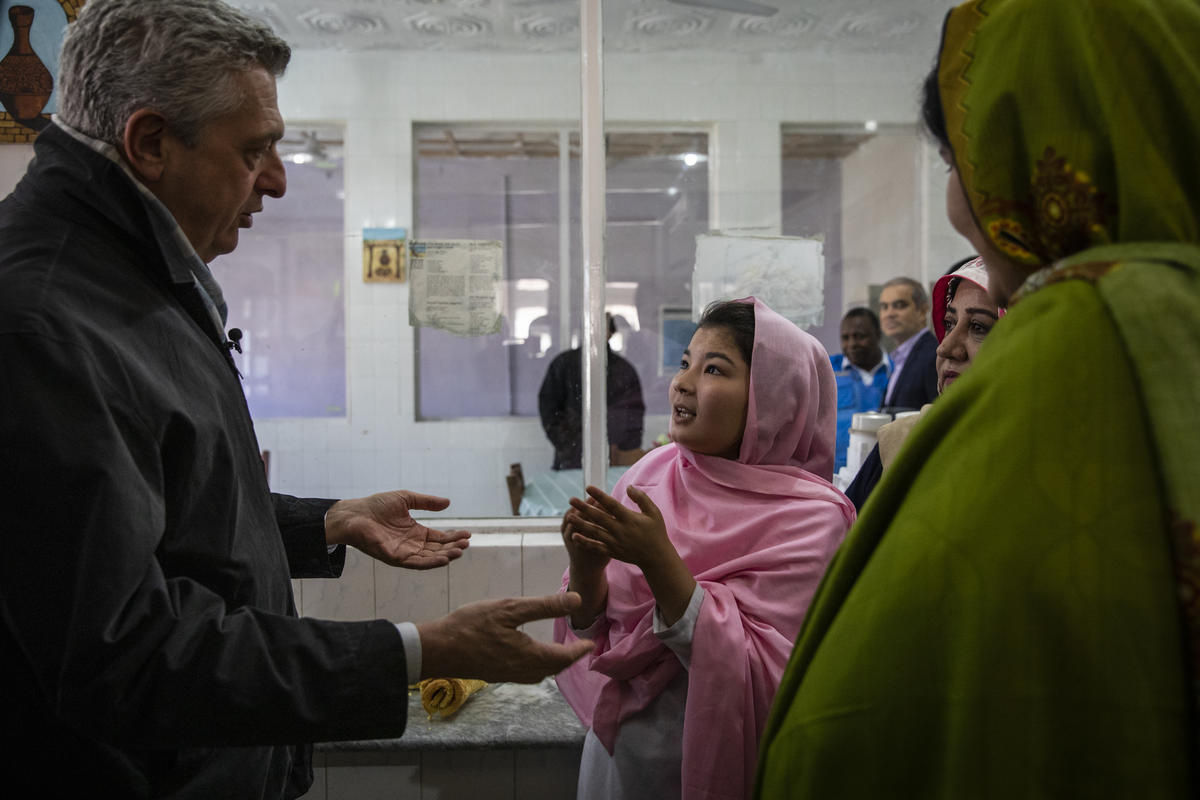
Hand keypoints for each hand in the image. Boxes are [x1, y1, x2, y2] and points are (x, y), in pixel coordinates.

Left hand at [325, 490, 469, 569]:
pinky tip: (444, 559)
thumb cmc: (376, 506)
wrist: (355, 514)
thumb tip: (448, 503)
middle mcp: (411, 545)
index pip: (439, 538)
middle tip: (467, 543)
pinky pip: (416, 563)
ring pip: (429, 558)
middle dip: (453, 547)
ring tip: (460, 551)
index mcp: (415, 532)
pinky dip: (431, 563)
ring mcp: (403, 553)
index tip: (467, 534)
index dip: (453, 537)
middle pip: (437, 550)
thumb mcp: (407, 499)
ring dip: (445, 556)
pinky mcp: (395, 558)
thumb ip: (427, 502)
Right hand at [417, 593, 594, 682]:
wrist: (436, 649)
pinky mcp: (493, 675)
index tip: (590, 645)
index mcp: (529, 656)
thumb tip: (577, 600)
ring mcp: (505, 676)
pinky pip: (523, 674)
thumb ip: (545, 606)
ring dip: (551, 665)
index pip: (563, 657)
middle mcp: (520, 671)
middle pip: (552, 669)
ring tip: (556, 652)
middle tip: (577, 648)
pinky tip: (527, 656)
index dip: (579, 651)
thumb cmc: (471, 626)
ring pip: (537, 674)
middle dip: (567, 659)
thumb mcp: (510, 608)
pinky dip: (535, 666)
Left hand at [567, 485, 695, 626]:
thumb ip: (641, 498)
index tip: (588, 487)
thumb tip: (629, 487)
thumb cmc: (656, 532)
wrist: (656, 558)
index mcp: (629, 519)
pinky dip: (584, 542)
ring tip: (569, 516)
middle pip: (598, 517)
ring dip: (581, 523)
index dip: (599, 495)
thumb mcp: (654, 512)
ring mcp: (615, 542)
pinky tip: (574, 536)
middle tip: (571, 500)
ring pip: (594, 532)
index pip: (611, 504)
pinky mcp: (613, 552)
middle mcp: (620, 530)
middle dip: (584, 508)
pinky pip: (596, 547)